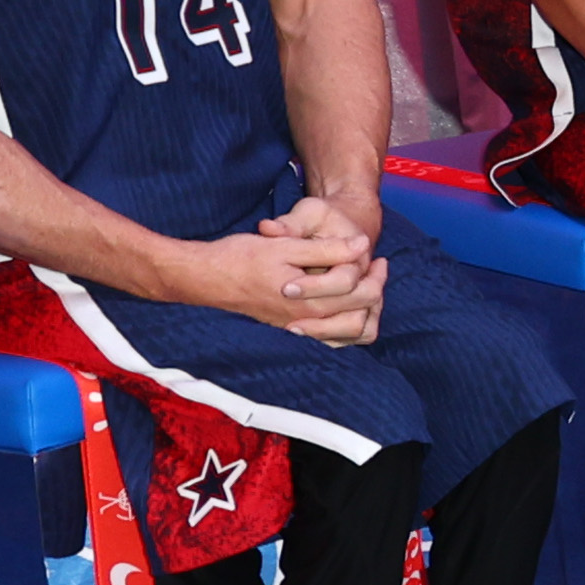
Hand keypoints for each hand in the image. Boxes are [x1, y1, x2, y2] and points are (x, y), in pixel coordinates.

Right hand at [183, 198, 381, 340]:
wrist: (205, 277)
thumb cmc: (241, 257)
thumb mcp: (285, 245)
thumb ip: (326, 248)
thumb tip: (362, 244)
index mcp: (308, 301)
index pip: (360, 294)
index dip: (374, 272)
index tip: (374, 253)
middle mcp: (306, 322)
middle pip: (360, 317)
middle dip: (376, 291)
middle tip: (379, 266)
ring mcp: (298, 330)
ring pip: (349, 335)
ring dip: (365, 311)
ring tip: (369, 286)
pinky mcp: (290, 331)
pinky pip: (330, 339)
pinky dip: (347, 326)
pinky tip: (348, 304)